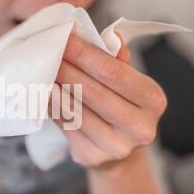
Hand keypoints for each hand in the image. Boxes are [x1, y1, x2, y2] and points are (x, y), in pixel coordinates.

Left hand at [50, 33, 166, 168]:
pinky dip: (52, 107)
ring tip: (40, 70)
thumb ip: (117, 61)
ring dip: (54, 87)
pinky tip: (42, 93)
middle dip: (66, 68)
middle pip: (93, 92)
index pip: (114, 72)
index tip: (64, 38)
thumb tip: (113, 37)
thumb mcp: (127, 83)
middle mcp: (140, 127)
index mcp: (153, 100)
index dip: (85, 54)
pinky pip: (66, 126)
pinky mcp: (93, 157)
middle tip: (47, 52)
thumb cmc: (120, 107)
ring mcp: (117, 146)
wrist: (118, 152)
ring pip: (76, 110)